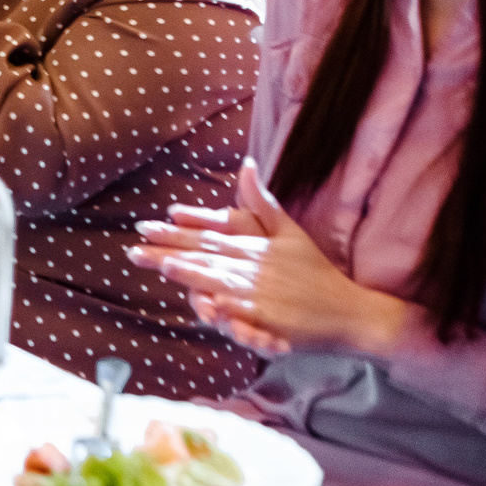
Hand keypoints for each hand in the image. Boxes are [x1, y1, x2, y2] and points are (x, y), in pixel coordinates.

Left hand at [128, 161, 416, 355]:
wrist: (351, 311)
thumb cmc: (316, 272)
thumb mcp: (291, 232)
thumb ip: (262, 203)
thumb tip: (246, 164)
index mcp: (257, 246)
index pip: (210, 235)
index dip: (177, 230)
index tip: (146, 225)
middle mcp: (258, 267)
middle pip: (208, 258)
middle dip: (169, 252)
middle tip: (134, 249)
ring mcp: (266, 294)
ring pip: (224, 283)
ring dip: (195, 275)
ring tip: (166, 265)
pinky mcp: (275, 321)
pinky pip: (248, 316)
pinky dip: (229, 311)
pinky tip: (208, 306)